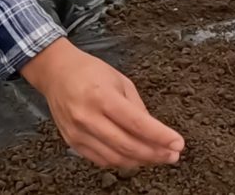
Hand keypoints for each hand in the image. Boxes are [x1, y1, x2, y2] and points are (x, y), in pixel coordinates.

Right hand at [21, 38, 183, 168]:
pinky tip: (135, 157)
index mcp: (102, 97)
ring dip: (140, 161)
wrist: (56, 73)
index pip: (137, 123)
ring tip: (158, 157)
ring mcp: (78, 133)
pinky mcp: (72, 142)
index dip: (159, 136)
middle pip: (127, 145)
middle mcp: (88, 117)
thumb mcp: (120, 81)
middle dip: (154, 153)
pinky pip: (101, 159)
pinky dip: (121, 161)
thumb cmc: (91, 72)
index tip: (178, 143)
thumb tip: (155, 132)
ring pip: (114, 157)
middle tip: (173, 155)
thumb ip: (137, 107)